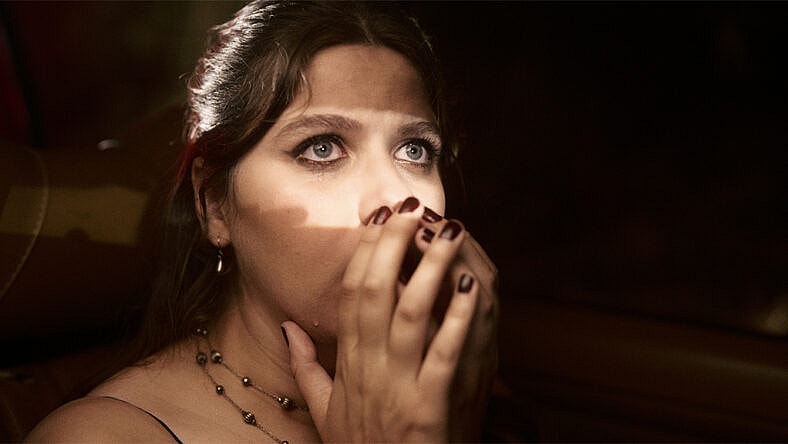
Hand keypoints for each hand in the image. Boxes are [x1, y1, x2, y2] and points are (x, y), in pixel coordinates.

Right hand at [282, 197, 497, 441]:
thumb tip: (288, 329)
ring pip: (412, 312)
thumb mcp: (324, 412)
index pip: (351, 295)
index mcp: (349, 363)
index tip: (378, 220)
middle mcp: (370, 368)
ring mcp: (400, 385)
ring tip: (448, 229)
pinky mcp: (430, 405)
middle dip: (394, 245)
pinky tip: (471, 282)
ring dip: (430, 266)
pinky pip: (445, 353)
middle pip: (377, 292)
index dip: (364, 253)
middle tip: (411, 206)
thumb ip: (306, 368)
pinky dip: (458, 316)